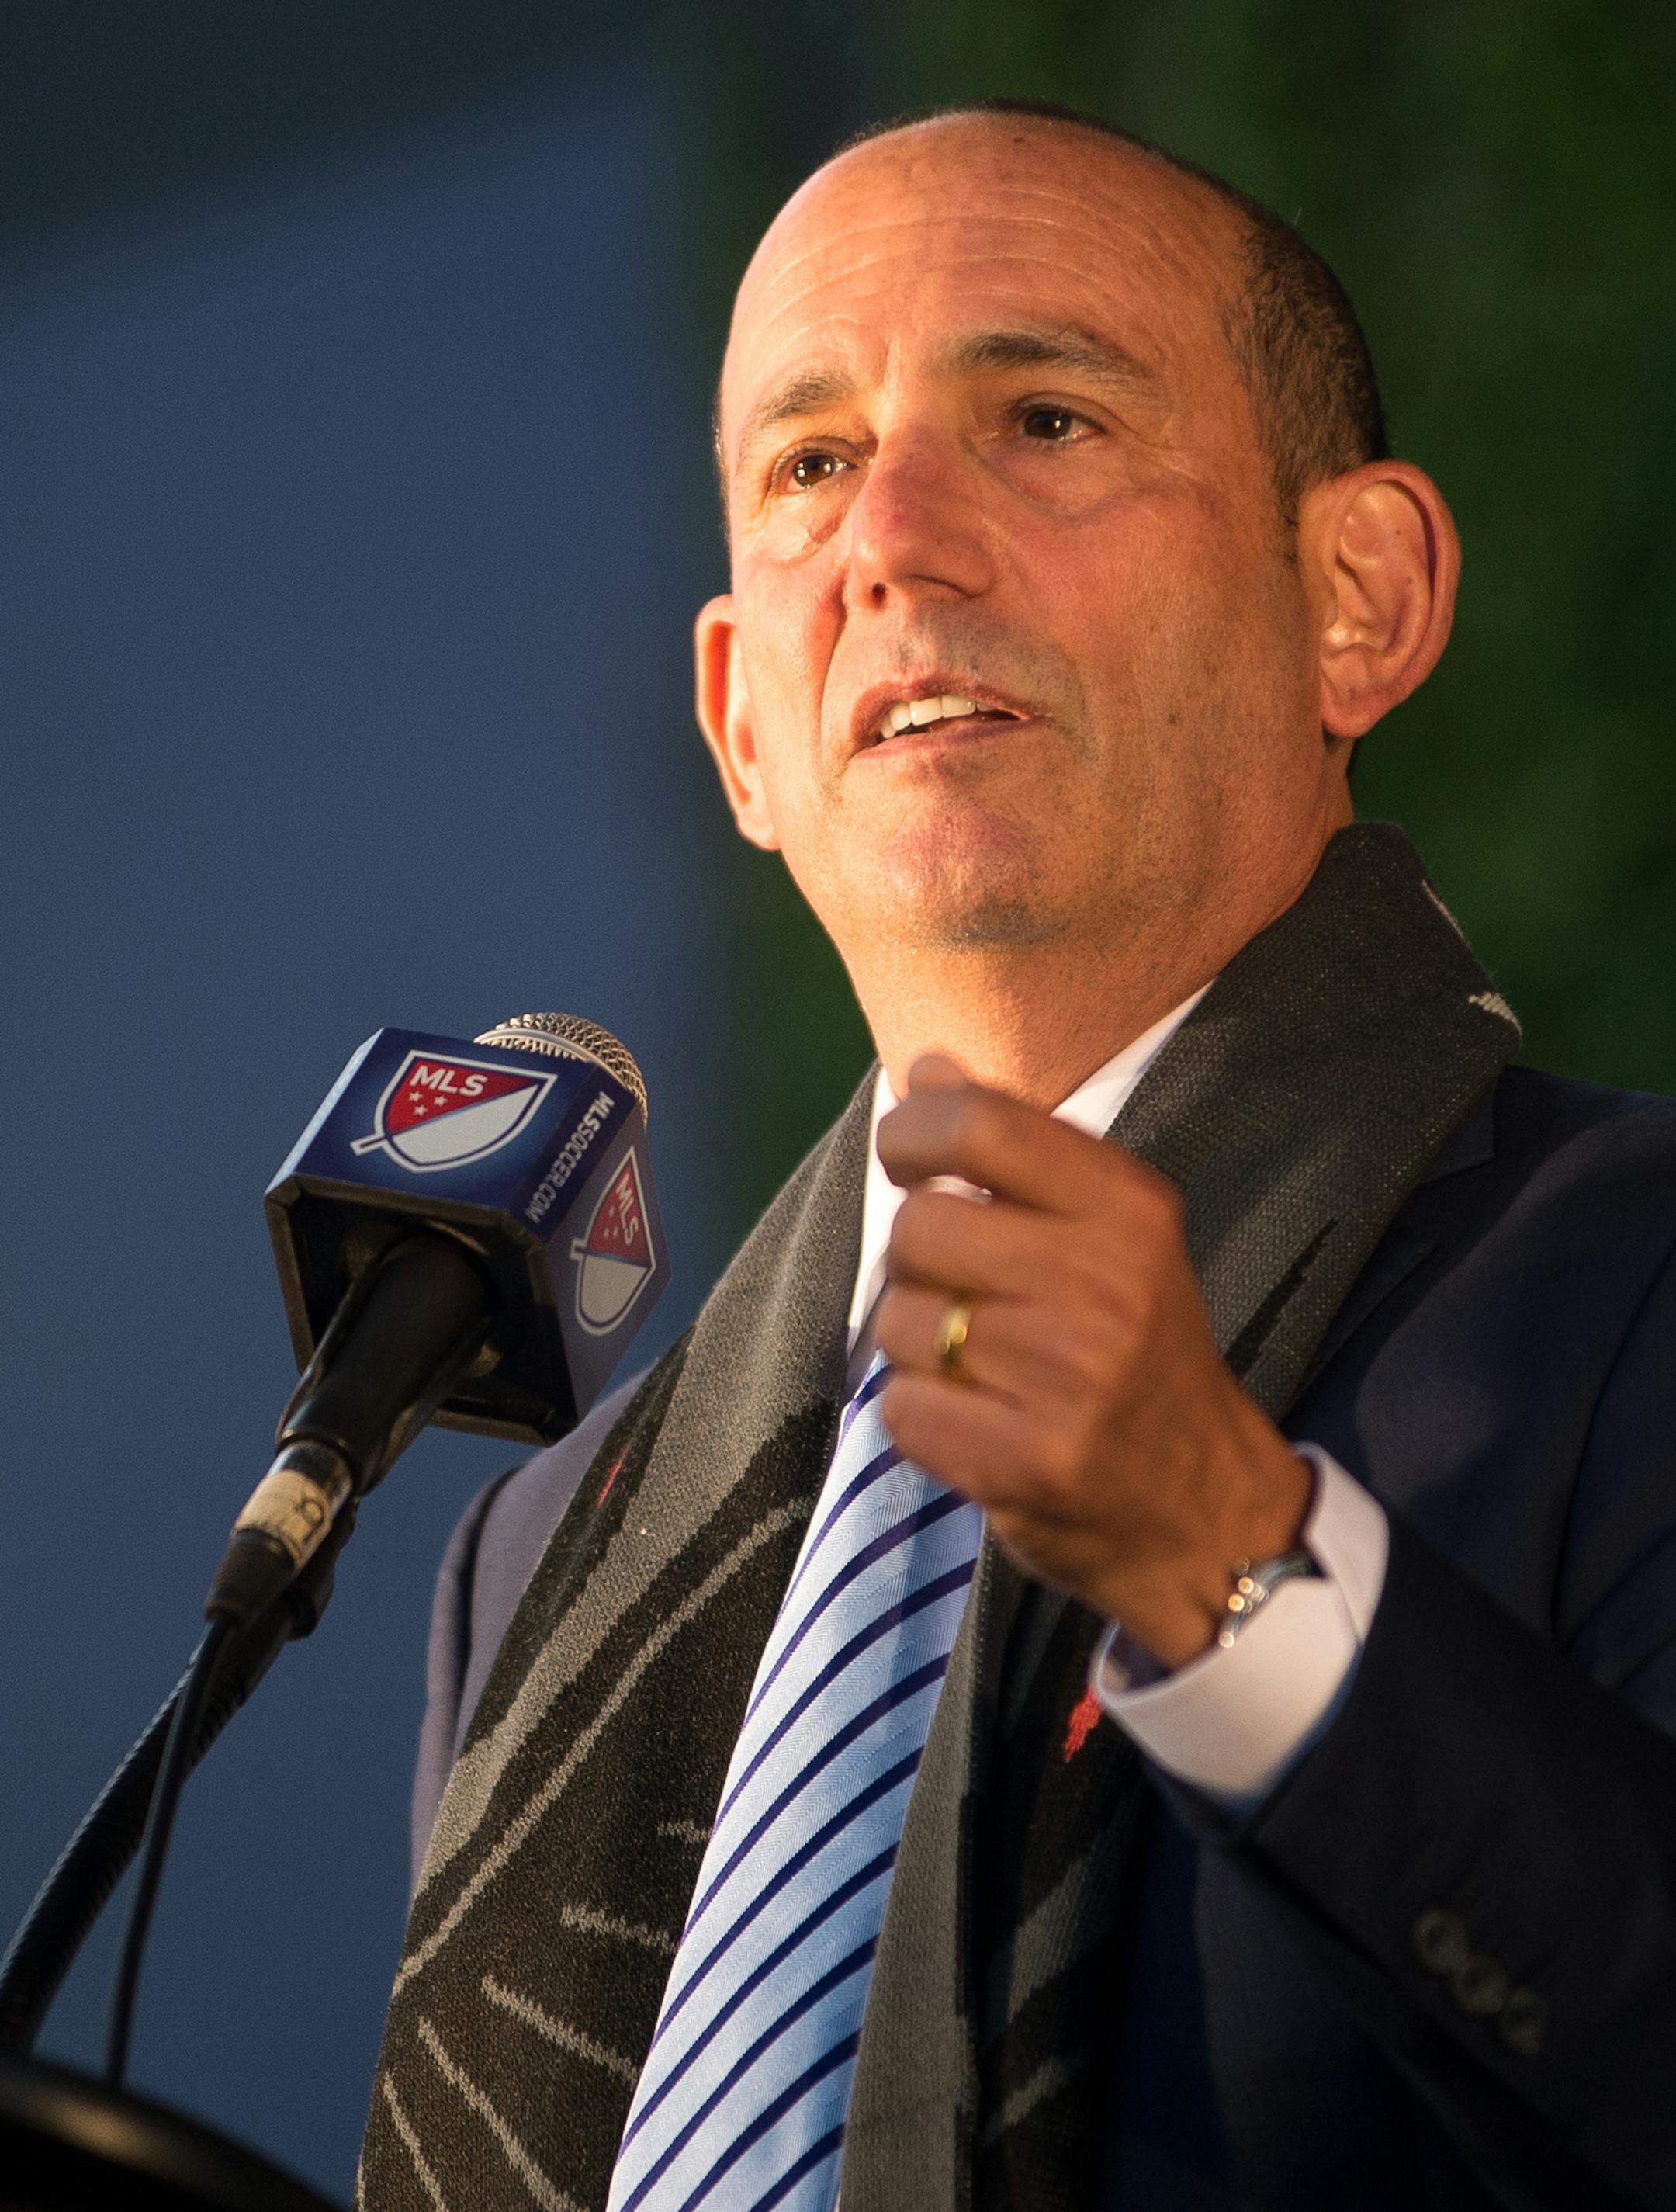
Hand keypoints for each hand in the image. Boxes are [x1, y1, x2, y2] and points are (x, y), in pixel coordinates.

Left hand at [872, 1055, 1310, 1667]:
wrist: (1207, 1513)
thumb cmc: (1141, 1354)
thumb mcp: (1111, 1237)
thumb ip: (1018, 1152)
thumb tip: (926, 1068)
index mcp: (1128, 1210)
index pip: (981, 1126)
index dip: (913, 1132)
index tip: (906, 1157)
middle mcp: (1104, 1284)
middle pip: (920, 1227)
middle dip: (921, 1263)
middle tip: (969, 1297)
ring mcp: (1065, 1379)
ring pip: (900, 1322)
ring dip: (920, 1348)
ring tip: (985, 1369)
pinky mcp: (1024, 1462)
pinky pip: (901, 1407)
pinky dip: (922, 1416)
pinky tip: (979, 1421)